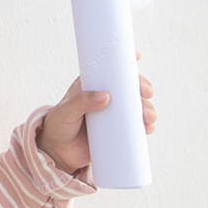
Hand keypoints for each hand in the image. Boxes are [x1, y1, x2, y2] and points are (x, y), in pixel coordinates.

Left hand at [36, 50, 156, 174]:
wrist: (58, 152)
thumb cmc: (59, 125)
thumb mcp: (66, 112)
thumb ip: (81, 102)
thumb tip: (105, 96)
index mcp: (92, 86)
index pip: (109, 69)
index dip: (124, 61)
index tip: (136, 55)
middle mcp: (105, 97)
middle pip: (128, 88)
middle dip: (142, 88)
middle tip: (147, 93)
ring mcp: (113, 114)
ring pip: (136, 106)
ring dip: (147, 108)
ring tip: (149, 117)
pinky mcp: (117, 131)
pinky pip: (136, 125)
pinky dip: (145, 125)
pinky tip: (149, 128)